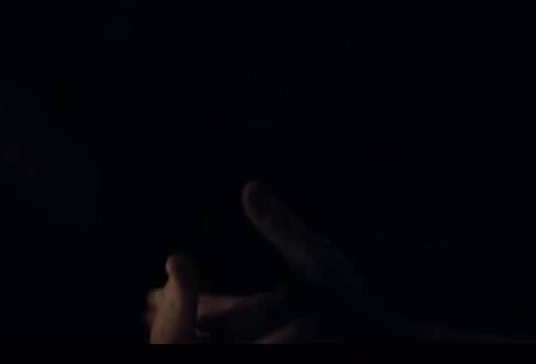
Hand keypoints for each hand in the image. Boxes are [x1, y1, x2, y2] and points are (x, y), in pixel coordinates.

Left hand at [145, 181, 416, 342]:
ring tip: (165, 317)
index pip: (210, 320)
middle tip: (147, 304)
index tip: (150, 291)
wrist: (388, 345)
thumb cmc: (358, 304)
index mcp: (270, 335)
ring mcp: (273, 353)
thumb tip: (249, 187)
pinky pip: (238, 349)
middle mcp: (266, 348)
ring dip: (189, 336)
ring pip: (219, 349)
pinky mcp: (279, 352)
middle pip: (204, 343)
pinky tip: (206, 331)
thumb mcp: (321, 259)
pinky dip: (218, 339)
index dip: (175, 304)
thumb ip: (282, 227)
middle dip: (174, 323)